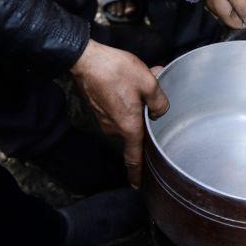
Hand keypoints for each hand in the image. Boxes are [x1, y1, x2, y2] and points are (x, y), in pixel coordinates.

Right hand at [70, 40, 168, 186]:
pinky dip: (128, 97)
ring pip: (129, 115)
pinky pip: (119, 108)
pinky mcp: (99, 109)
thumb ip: (159, 102)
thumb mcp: (148, 83)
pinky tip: (133, 80)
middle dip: (148, 113)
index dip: (137, 173)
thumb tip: (158, 112)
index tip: (138, 185)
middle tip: (156, 91)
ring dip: (139, 101)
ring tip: (147, 79)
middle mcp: (114, 127)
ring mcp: (104, 119)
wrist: (86, 60)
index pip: (135, 157)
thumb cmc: (116, 71)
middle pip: (137, 128)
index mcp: (128, 126)